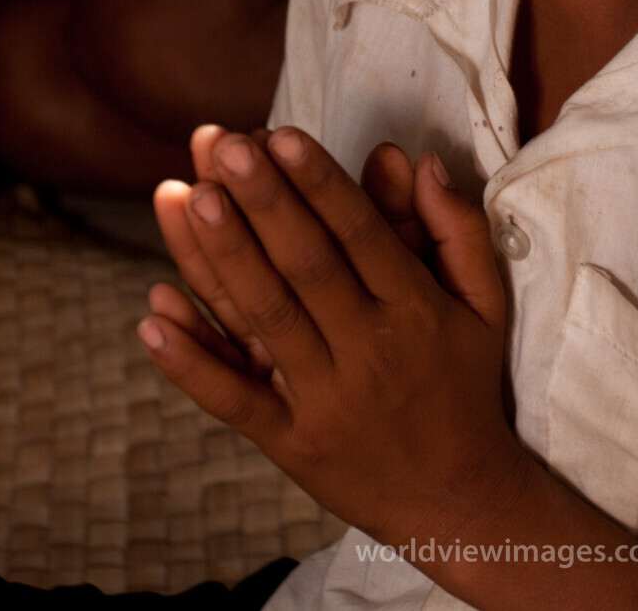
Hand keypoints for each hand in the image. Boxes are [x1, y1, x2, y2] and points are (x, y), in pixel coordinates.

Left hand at [140, 126, 529, 548]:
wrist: (460, 503)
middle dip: (262, 201)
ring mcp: (326, 402)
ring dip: (221, 258)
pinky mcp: (291, 446)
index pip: (360, 234)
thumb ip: (456, 229)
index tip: (280, 135)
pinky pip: (234, 400)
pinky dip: (191, 361)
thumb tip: (418, 160)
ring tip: (184, 197)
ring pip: (266, 319)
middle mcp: (370, 352)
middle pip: (306, 266)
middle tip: (223, 147)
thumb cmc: (467, 385)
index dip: (319, 183)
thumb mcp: (484, 304)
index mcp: (417, 311)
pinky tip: (152, 315)